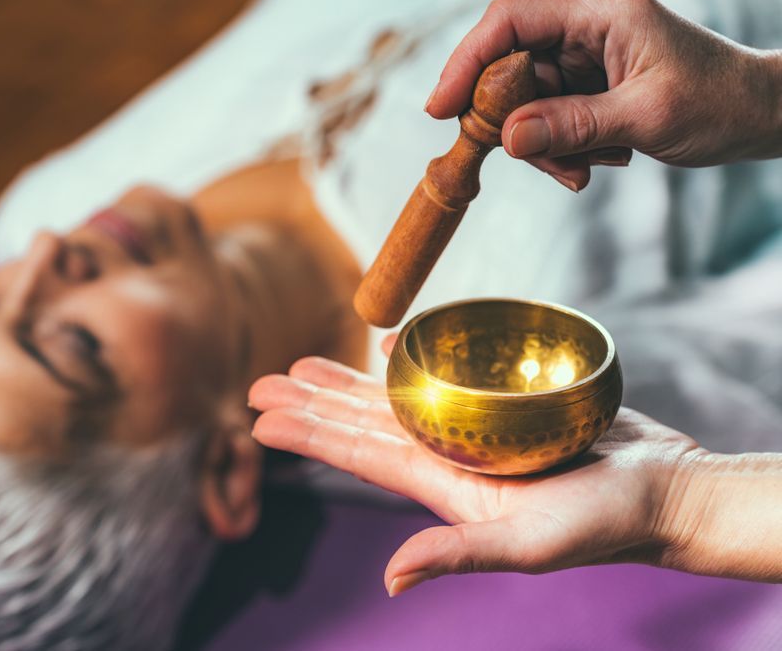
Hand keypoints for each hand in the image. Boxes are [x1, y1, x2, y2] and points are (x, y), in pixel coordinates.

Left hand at [248, 346, 704, 594]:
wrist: (660, 491)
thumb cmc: (603, 525)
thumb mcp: (528, 545)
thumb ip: (459, 555)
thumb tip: (389, 579)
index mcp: (441, 485)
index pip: (357, 455)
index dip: (308, 435)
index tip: (260, 418)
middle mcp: (447, 454)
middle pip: (361, 422)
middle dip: (311, 403)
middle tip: (260, 383)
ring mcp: (472, 428)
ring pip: (393, 397)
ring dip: (346, 382)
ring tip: (302, 366)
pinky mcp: (501, 402)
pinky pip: (445, 373)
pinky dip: (411, 357)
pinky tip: (385, 342)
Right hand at [427, 0, 781, 190]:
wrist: (756, 115)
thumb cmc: (718, 101)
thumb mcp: (646, 117)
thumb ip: (573, 125)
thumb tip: (507, 138)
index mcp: (601, 13)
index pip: (511, 21)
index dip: (467, 60)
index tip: (440, 107)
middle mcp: (585, 29)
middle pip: (507, 65)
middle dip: (506, 118)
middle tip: (521, 155)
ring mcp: (583, 59)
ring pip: (523, 101)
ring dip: (540, 144)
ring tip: (581, 170)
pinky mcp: (585, 87)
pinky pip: (545, 119)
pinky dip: (557, 150)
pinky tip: (592, 165)